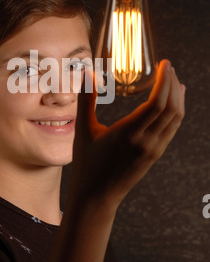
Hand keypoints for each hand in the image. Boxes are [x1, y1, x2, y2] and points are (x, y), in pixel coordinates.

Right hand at [71, 60, 185, 214]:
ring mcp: (153, 150)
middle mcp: (146, 142)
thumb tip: (87, 73)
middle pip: (171, 108)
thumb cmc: (87, 164)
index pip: (157, 103)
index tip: (165, 64)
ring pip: (176, 119)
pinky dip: (176, 111)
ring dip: (178, 97)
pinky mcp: (155, 154)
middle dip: (173, 84)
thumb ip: (87, 100)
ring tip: (174, 80)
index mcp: (129, 134)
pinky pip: (172, 129)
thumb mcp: (84, 130)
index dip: (165, 81)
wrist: (96, 197)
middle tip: (168, 67)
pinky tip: (173, 103)